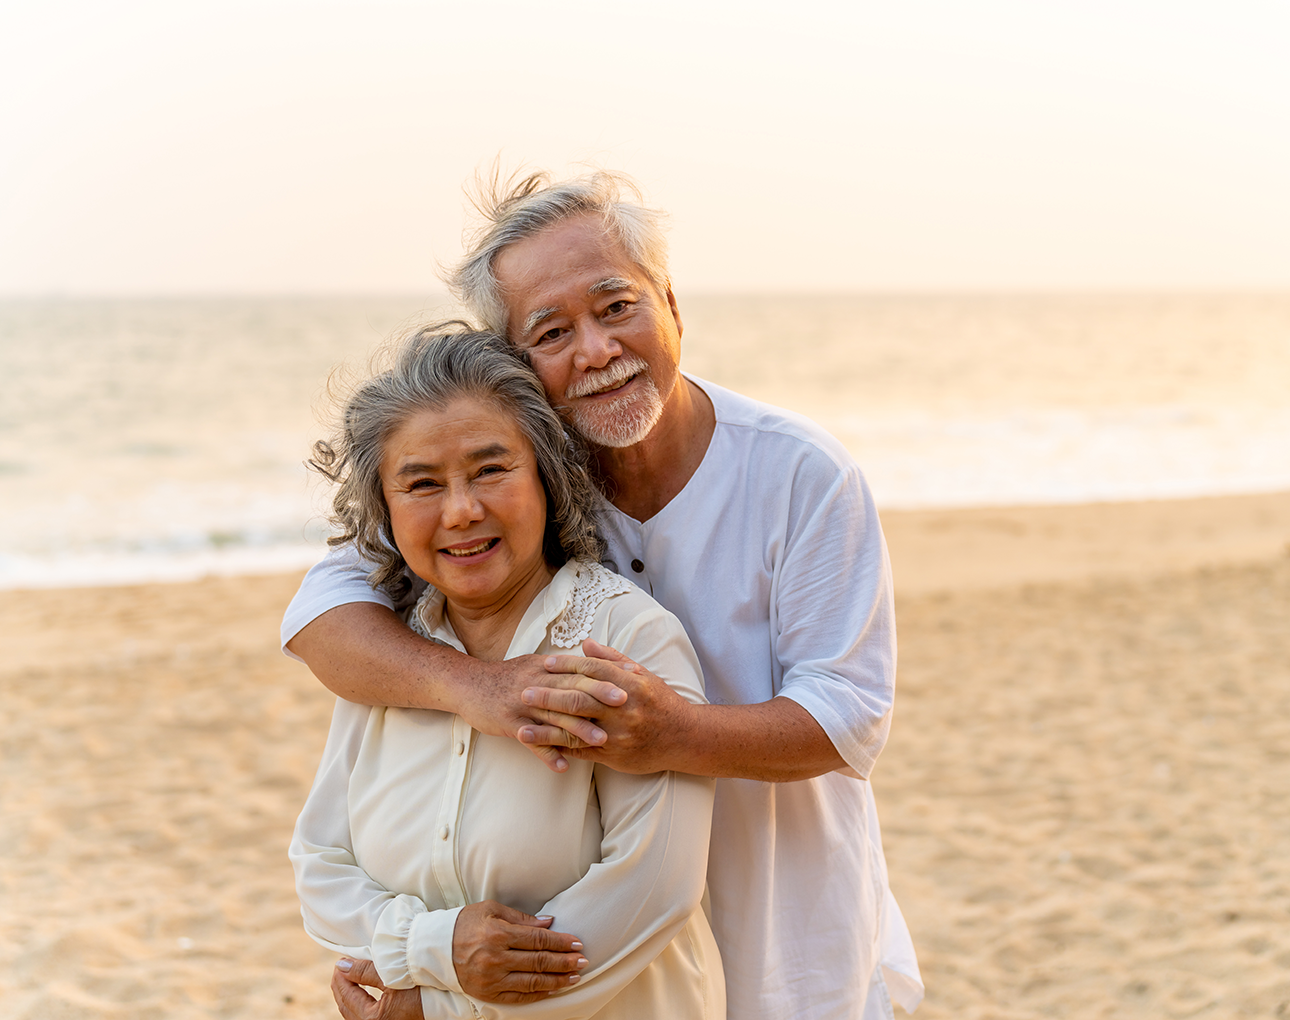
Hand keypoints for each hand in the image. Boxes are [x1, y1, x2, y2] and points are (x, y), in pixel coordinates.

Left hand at [331, 958, 421, 1019]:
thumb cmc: (422, 983)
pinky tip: (361, 990)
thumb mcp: (391, 975)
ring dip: (350, 995)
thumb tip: (342, 966)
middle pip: (347, 1008)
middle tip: (341, 967)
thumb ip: (364, 972)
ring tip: (349, 976)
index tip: (340, 961)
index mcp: (374, 1018)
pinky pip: (365, 1015)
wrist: (449, 994)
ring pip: (355, 1013)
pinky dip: (359, 1002)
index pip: (347, 996)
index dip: (340, 977)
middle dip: (341, 987)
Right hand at [452, 900, 587, 1002]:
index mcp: (498, 934)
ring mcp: (492, 979)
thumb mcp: (492, 910)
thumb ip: (522, 919)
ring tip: (574, 977)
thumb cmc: (465, 923)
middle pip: (539, 962)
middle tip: (583, 960)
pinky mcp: (488, 994)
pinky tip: (553, 989)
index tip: (577, 942)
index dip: (560, 942)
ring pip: (533, 982)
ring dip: (557, 980)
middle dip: (565, 961)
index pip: (538, 940)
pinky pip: (519, 997)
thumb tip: (549, 923)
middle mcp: (496, 959)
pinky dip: (539, 994)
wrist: (435, 947)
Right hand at [453, 654, 625, 772]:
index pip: (580, 668)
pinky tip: (564, 767)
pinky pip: (532, 741)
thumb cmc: (506, 676)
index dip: (606, 673)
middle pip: (572, 689)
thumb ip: (562, 667)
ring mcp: (523, 705)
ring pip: (555, 717)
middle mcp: (537, 683)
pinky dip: (547, 754)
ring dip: (579, 730)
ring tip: (602, 742)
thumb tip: (591, 663)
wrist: (469, 684)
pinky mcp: (510, 724)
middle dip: (599, 697)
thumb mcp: (534, 664)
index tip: (630, 677)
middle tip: (626, 704)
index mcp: (545, 667)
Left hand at [522, 639, 694, 774]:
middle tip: (524, 692)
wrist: (685, 738)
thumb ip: (613, 659)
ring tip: (521, 729)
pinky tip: (541, 749)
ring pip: (576, 731)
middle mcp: (623, 709)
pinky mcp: (614, 755)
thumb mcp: (643, 675)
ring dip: (546, 730)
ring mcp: (617, 735)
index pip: (593, 670)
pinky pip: (582, 752)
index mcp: (631, 684)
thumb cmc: (662, 703)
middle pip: (580, 700)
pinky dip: (560, 750)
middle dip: (549, 697)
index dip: (567, 665)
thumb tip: (586, 643)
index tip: (545, 663)